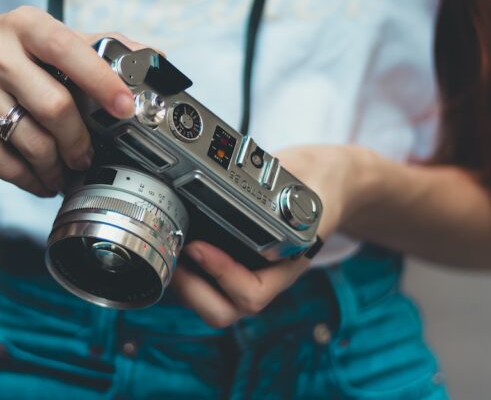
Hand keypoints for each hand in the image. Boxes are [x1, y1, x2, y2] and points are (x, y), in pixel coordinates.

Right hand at [0, 5, 146, 195]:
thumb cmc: (3, 54)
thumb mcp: (41, 38)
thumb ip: (94, 46)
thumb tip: (152, 56)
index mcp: (25, 25)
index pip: (69, 50)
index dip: (102, 81)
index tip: (125, 108)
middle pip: (54, 107)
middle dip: (80, 142)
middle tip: (88, 156)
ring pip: (30, 142)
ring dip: (57, 168)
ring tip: (65, 172)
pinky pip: (3, 163)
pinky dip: (30, 180)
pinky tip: (41, 180)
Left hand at [171, 145, 375, 327]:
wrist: (322, 182)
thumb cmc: (317, 183)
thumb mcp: (308, 180)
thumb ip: (285, 186)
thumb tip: (252, 179)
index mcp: (288, 264)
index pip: (251, 292)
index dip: (221, 275)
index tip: (197, 246)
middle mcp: (265, 277)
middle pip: (223, 310)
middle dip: (191, 290)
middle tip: (172, 256)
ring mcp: (246, 275)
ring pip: (209, 303)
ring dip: (184, 286)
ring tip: (168, 252)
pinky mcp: (229, 265)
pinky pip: (202, 285)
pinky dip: (185, 273)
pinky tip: (173, 244)